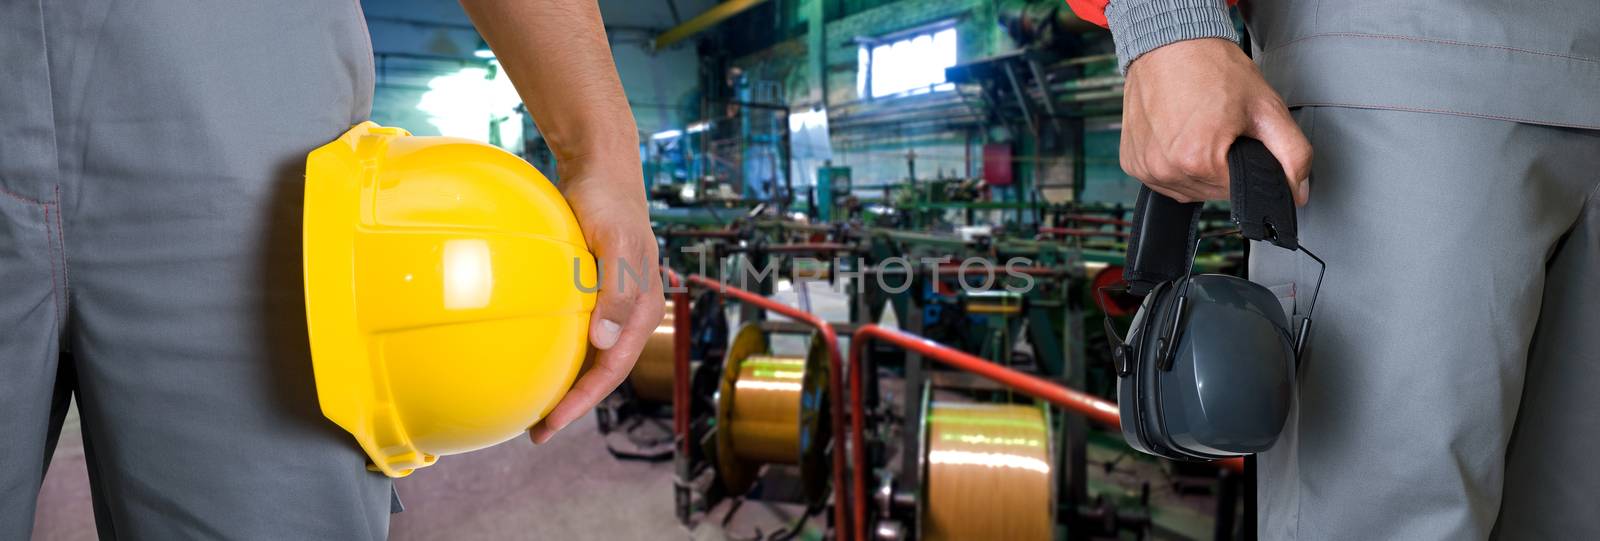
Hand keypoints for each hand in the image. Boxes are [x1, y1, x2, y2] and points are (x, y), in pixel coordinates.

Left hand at [527, 158, 662, 443]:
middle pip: (602, 371)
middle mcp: (630, 313)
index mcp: (642, 309)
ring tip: (533, 406)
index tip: (552, 423)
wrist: (601, 167)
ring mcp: (612, 304)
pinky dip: (558, 350)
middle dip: (573, 404)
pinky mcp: (593, 291)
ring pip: (590, 355)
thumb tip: (604, 343)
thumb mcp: (616, 244)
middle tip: (537, 431)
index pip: (613, 368)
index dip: (583, 401)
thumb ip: (616, 292)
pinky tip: (532, 355)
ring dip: (566, 382)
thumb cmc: (610, 202)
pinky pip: (576, 330)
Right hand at [1120, 38, 1311, 203]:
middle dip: (1222, 166)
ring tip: (1198, 130)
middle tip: (1220, 128)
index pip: (1238, 191)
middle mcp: (1165, 169)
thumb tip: (1298, 192)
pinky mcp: (1132, 163)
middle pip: (1212, 192)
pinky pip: (1163, 180)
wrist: (1170, 44)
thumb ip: (1293, 154)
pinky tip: (1178, 135)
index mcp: (1198, 160)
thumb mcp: (1266, 108)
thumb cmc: (1213, 69)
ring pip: (1188, 189)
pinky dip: (1174, 164)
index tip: (1239, 136)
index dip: (1246, 165)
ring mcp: (1145, 168)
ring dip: (1198, 168)